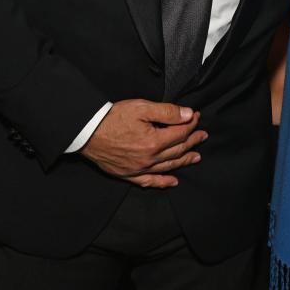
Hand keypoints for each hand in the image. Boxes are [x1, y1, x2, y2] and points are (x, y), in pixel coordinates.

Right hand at [81, 99, 207, 187]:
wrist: (87, 132)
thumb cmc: (113, 118)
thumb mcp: (141, 107)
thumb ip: (166, 112)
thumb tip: (188, 115)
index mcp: (154, 141)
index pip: (180, 133)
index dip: (191, 124)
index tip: (196, 116)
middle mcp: (149, 159)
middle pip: (177, 150)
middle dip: (192, 141)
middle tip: (203, 136)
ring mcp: (139, 169)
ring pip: (168, 166)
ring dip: (184, 161)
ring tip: (196, 157)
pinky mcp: (129, 175)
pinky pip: (150, 181)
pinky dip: (163, 182)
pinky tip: (173, 182)